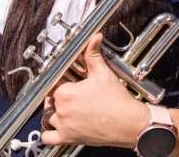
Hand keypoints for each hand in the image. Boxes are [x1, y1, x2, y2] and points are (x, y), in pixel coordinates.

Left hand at [41, 34, 148, 148]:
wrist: (130, 124)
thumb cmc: (117, 101)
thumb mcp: (103, 73)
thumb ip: (93, 54)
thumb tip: (94, 38)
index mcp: (66, 93)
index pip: (52, 83)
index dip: (59, 81)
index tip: (66, 81)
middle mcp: (62, 110)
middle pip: (50, 100)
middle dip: (58, 96)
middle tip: (71, 94)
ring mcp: (64, 126)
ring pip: (48, 117)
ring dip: (53, 112)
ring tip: (66, 108)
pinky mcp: (69, 139)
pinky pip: (49, 138)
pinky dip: (48, 133)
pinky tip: (55, 126)